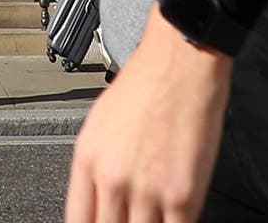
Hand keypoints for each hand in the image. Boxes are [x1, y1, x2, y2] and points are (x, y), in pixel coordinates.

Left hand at [68, 8, 231, 222]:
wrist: (181, 61)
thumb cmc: (146, 84)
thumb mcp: (99, 125)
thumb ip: (96, 169)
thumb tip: (98, 201)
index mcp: (87, 161)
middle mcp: (112, 179)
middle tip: (131, 219)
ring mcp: (146, 190)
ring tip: (153, 218)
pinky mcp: (181, 195)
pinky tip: (174, 219)